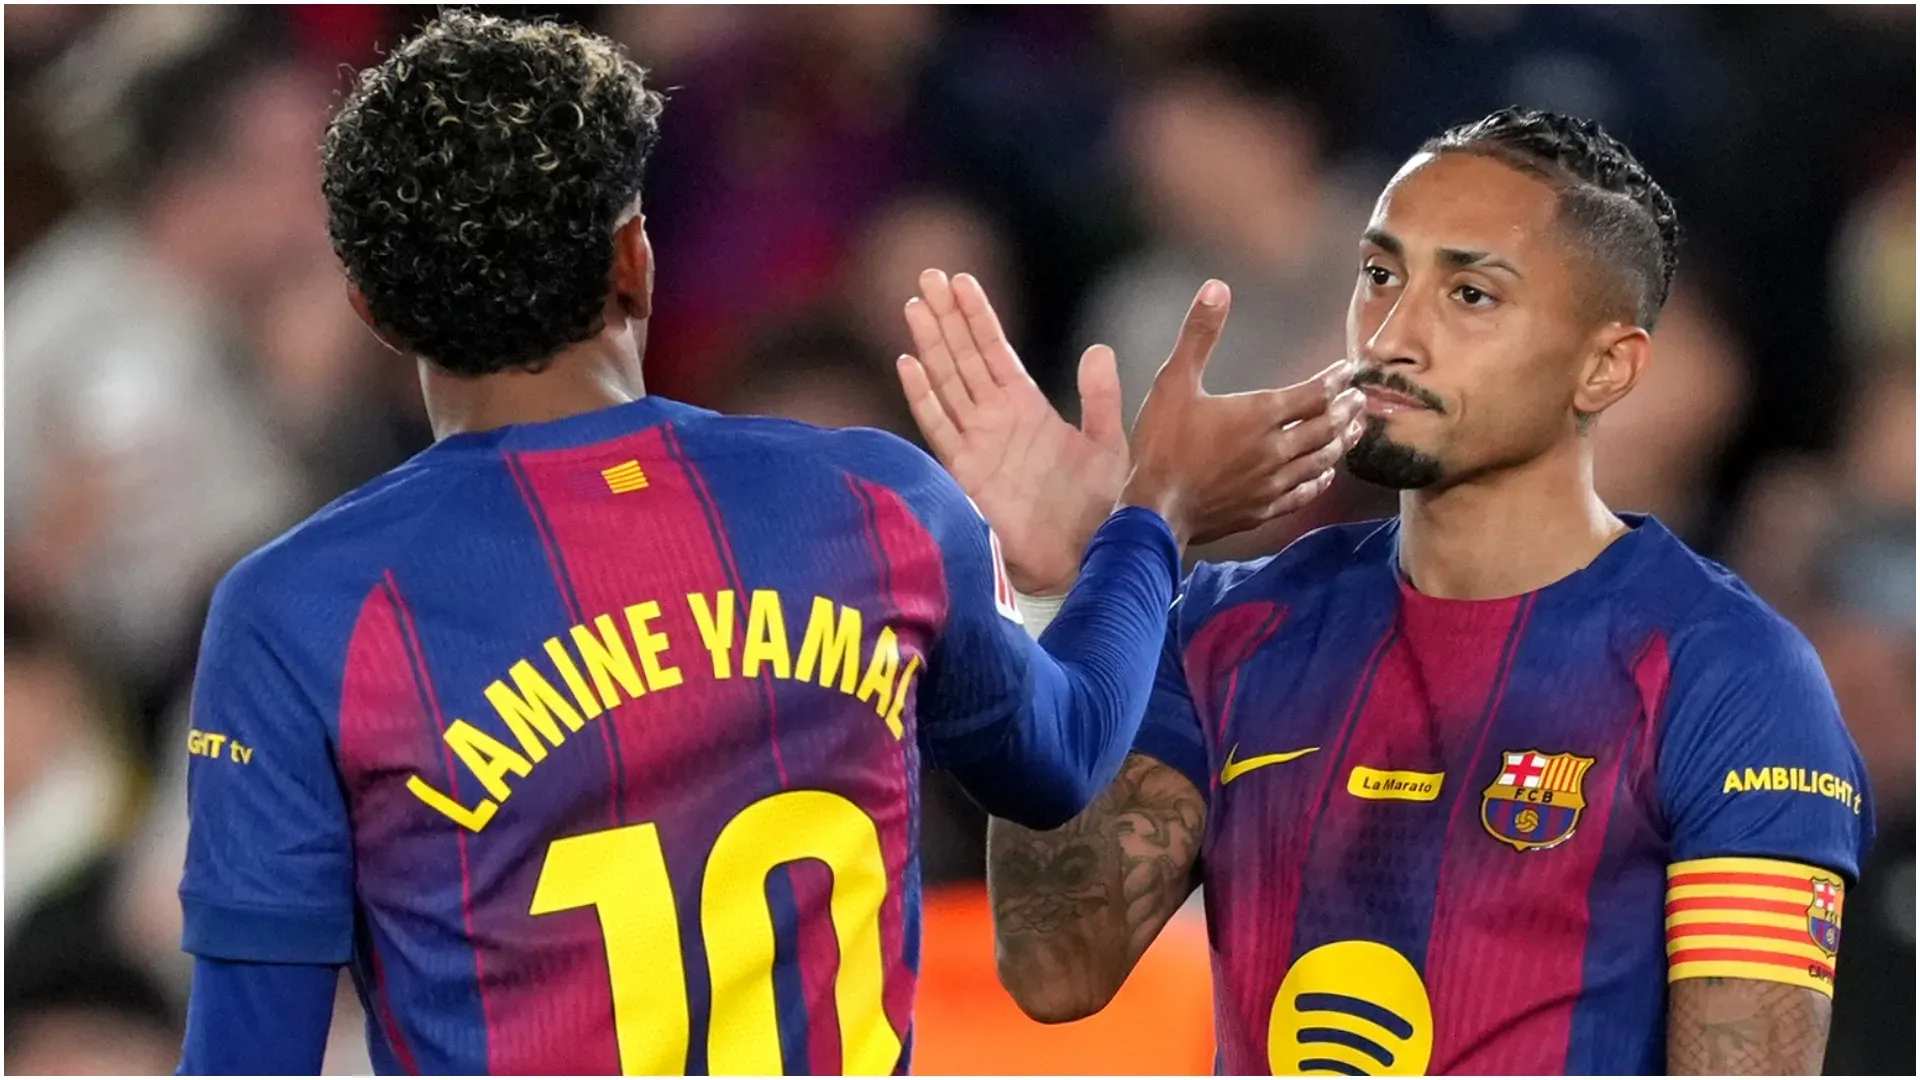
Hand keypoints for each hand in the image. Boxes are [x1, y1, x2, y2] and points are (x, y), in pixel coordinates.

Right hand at [897, 270, 1128, 594]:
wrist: (1082, 557)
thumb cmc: (1098, 507)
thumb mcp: (1107, 444)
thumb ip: (1100, 399)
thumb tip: (1098, 349)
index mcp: (1026, 406)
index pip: (995, 349)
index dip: (977, 315)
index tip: (960, 279)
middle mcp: (995, 418)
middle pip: (963, 356)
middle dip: (946, 316)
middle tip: (928, 274)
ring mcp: (977, 442)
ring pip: (947, 381)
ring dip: (931, 343)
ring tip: (915, 304)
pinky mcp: (965, 471)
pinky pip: (939, 426)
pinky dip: (923, 395)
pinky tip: (907, 363)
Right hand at [1121, 280, 1363, 547]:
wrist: (1154, 511)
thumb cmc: (1162, 446)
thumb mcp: (1173, 381)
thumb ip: (1199, 335)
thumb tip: (1216, 288)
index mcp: (1259, 415)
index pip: (1314, 394)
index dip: (1335, 380)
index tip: (1348, 371)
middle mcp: (1275, 449)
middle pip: (1326, 426)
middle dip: (1347, 409)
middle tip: (1361, 398)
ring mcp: (1272, 483)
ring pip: (1321, 460)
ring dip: (1341, 442)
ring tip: (1354, 429)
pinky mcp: (1263, 509)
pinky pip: (1304, 494)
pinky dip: (1321, 480)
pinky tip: (1325, 475)